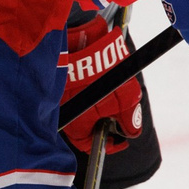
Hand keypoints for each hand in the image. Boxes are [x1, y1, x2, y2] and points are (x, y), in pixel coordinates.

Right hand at [61, 16, 143, 153]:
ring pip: (80, 113)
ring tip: (112, 96)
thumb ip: (128, 120)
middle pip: (84, 130)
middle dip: (103, 124)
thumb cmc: (103, 72)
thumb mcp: (126, 98)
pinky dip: (87, 96)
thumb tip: (131, 132)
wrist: (82, 42)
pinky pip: (73, 99)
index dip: (109, 145)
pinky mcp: (58, 87)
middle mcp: (65, 117)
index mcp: (78, 125)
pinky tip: (98, 85)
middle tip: (120, 114)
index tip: (122, 140)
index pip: (89, 145)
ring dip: (96, 109)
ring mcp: (59, 101)